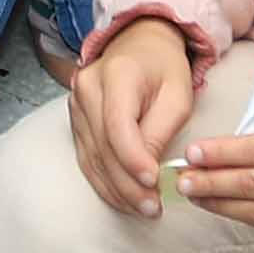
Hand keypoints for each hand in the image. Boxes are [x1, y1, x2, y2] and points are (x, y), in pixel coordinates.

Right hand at [71, 18, 200, 217]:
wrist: (140, 43)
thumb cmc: (164, 68)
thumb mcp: (178, 94)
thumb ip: (161, 131)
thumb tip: (147, 173)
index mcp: (116, 74)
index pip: (117, 125)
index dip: (133, 160)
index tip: (154, 184)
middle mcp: (87, 88)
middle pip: (103, 147)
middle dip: (128, 185)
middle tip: (152, 208)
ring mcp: (76, 104)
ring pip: (92, 158)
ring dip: (116, 190)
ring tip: (142, 209)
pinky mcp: (75, 120)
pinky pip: (86, 158)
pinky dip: (104, 182)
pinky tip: (123, 198)